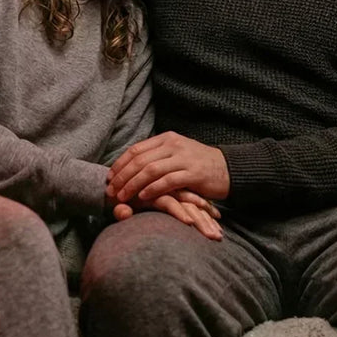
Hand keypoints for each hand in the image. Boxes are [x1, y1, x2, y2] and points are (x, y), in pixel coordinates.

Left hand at [107, 132, 229, 205]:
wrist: (228, 169)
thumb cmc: (198, 165)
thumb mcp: (176, 154)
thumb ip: (156, 157)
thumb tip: (130, 169)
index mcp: (166, 139)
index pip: (136, 150)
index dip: (120, 164)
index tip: (109, 178)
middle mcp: (174, 145)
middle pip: (140, 160)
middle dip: (122, 177)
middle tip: (111, 192)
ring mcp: (184, 158)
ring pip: (151, 170)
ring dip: (133, 184)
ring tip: (123, 197)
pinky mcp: (194, 173)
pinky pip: (168, 181)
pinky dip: (153, 189)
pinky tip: (143, 197)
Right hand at [118, 191, 221, 240]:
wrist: (107, 190)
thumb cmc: (124, 201)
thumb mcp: (139, 210)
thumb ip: (143, 213)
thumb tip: (134, 217)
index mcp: (171, 192)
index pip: (193, 201)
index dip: (206, 213)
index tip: (219, 226)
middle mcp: (169, 191)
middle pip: (194, 205)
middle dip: (207, 221)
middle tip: (219, 236)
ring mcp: (162, 192)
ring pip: (187, 206)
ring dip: (202, 221)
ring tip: (215, 236)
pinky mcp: (151, 194)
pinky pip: (169, 203)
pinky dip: (180, 213)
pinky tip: (189, 223)